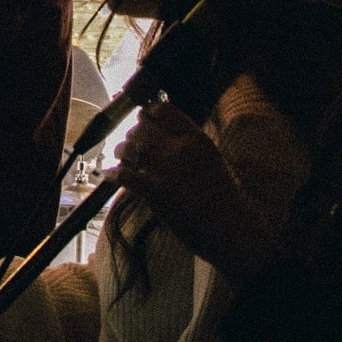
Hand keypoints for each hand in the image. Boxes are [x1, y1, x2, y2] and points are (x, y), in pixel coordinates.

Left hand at [115, 101, 276, 282]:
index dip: (149, 112)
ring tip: (120, 157)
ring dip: (121, 152)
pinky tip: (109, 175)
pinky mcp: (155, 193)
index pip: (164, 110)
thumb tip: (164, 133)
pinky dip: (113, 174)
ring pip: (129, 148)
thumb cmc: (224, 198)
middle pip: (142, 127)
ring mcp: (167, 171)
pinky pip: (124, 175)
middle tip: (130, 141)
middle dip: (133, 133)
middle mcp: (181, 149)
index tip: (143, 117)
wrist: (231, 230)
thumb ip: (190, 143)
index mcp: (198, 139)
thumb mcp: (212, 159)